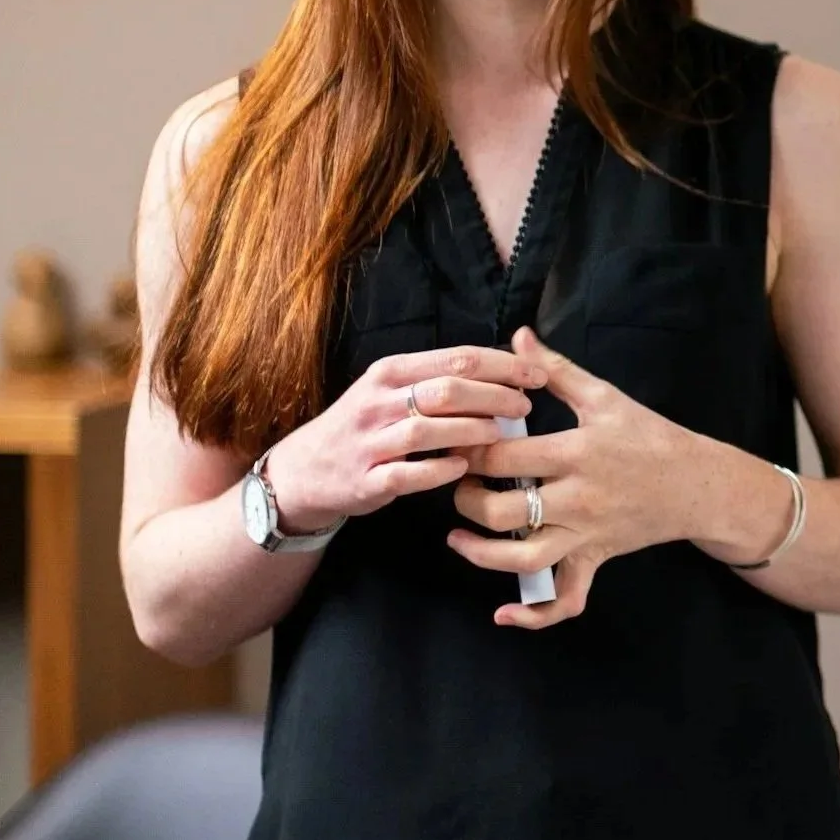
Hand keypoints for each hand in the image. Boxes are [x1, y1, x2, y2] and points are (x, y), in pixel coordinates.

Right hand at [263, 345, 544, 532]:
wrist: (303, 471)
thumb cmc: (364, 426)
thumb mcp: (392, 389)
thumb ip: (439, 378)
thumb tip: (505, 368)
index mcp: (391, 371)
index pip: (457, 358)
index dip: (503, 365)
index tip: (537, 374)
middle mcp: (378, 401)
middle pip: (447, 390)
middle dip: (495, 396)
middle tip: (525, 406)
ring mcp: (369, 442)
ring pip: (427, 429)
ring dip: (471, 431)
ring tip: (501, 435)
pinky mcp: (365, 480)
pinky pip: (407, 474)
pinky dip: (439, 470)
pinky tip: (464, 467)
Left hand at [446, 327, 773, 628]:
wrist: (698, 482)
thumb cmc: (649, 435)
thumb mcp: (605, 397)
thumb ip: (556, 370)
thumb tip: (518, 337)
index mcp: (576, 453)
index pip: (502, 457)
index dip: (468, 451)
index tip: (455, 441)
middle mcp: (577, 499)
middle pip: (501, 511)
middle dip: (466, 499)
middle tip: (458, 483)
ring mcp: (585, 535)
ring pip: (521, 560)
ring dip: (480, 554)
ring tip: (458, 537)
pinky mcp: (594, 559)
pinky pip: (565, 599)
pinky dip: (534, 615)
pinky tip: (503, 613)